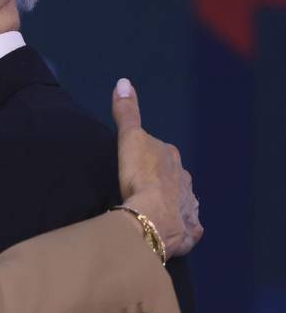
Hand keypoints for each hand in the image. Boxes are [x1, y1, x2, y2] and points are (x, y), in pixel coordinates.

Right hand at [112, 78, 202, 257]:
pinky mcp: (188, 230)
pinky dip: (181, 228)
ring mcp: (188, 206)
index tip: (134, 163)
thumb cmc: (140, 177)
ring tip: (153, 210)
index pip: (159, 152)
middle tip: (141, 187)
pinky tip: (171, 231)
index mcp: (171, 159)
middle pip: (173, 176)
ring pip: (181, 200)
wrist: (153, 218)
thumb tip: (123, 81)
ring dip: (171, 203)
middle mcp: (185, 180)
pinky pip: (187, 227)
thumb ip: (127, 112)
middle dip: (162, 180)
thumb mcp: (129, 139)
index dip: (147, 156)